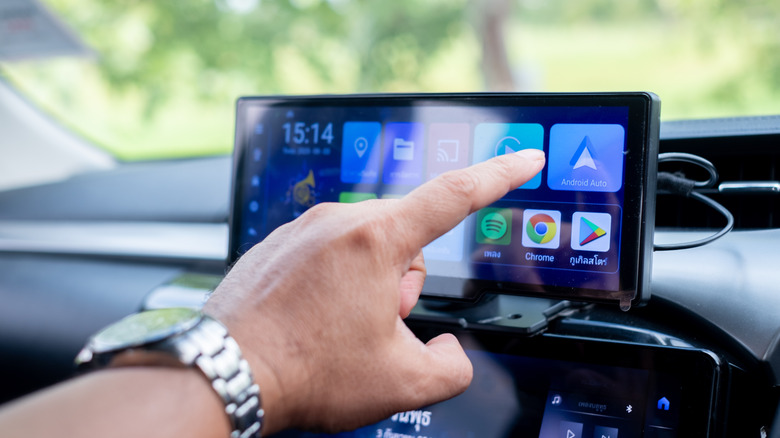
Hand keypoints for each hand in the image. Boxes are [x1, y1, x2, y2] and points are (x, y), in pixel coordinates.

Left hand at [203, 149, 544, 433]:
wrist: (223, 372)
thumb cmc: (304, 371)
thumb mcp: (401, 384)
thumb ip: (452, 368)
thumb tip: (450, 352)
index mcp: (376, 239)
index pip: (456, 195)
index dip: (500, 175)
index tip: (524, 158)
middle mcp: (337, 220)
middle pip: (406, 240)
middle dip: (404, 283)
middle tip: (375, 327)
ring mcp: (302, 229)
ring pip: (366, 247)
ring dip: (368, 286)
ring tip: (336, 328)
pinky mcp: (278, 243)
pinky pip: (327, 253)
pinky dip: (333, 284)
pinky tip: (312, 320)